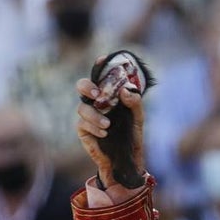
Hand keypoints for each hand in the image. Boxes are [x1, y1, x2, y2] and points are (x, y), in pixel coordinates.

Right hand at [76, 72, 145, 187]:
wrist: (128, 160)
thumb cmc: (132, 135)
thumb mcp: (138, 118)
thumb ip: (134, 102)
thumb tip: (124, 90)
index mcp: (108, 96)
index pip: (101, 77)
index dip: (99, 66)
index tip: (103, 59)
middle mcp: (96, 104)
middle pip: (82, 87)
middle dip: (86, 87)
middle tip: (97, 94)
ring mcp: (88, 117)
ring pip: (82, 108)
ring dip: (94, 115)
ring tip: (108, 125)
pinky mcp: (84, 131)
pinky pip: (82, 124)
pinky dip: (94, 127)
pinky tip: (104, 133)